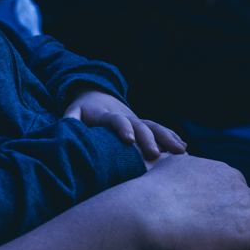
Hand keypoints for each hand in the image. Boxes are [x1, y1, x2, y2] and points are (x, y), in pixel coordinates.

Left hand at [63, 88, 186, 161]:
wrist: (98, 95)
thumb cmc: (83, 110)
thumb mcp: (73, 112)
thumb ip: (70, 119)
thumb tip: (66, 128)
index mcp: (107, 115)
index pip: (116, 120)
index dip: (122, 128)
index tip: (128, 140)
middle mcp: (126, 117)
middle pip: (140, 126)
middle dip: (148, 139)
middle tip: (155, 154)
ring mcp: (137, 120)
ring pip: (154, 127)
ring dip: (167, 139)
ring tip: (180, 152)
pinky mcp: (144, 125)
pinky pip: (160, 130)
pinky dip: (172, 137)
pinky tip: (184, 149)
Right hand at [132, 154, 249, 249]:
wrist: (150, 213)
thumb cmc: (151, 191)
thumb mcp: (168, 165)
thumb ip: (181, 164)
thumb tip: (179, 161)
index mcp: (221, 170)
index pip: (236, 185)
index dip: (234, 199)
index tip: (229, 211)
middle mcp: (237, 185)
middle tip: (245, 227)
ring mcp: (244, 209)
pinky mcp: (248, 233)